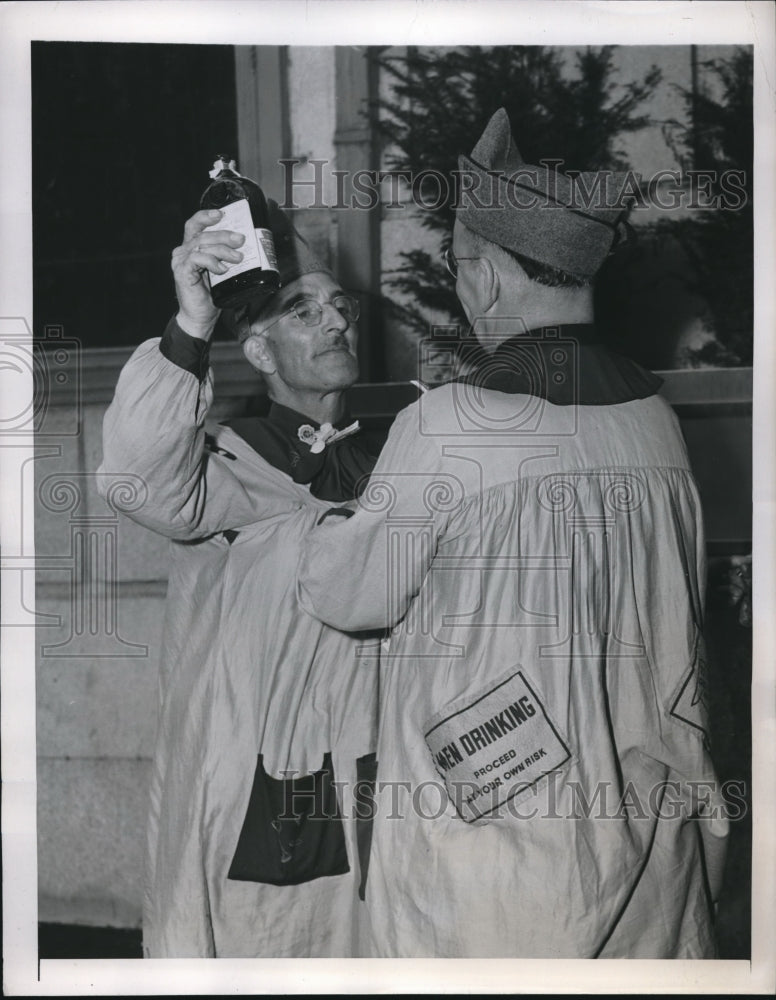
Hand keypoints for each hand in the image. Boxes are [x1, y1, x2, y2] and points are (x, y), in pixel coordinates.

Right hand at [170, 209, 245, 339]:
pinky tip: (222, 269)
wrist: (200, 318)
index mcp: (191, 248)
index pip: (195, 225)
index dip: (206, 216)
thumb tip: (246, 247)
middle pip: (202, 234)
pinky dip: (212, 262)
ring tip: (237, 257)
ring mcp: (181, 261)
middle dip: (224, 234)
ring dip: (223, 249)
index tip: (223, 214)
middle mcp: (183, 252)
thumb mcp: (221, 271)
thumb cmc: (211, 295)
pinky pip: (197, 259)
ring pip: (202, 245)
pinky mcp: (182, 272)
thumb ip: (226, 257)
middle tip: (240, 240)